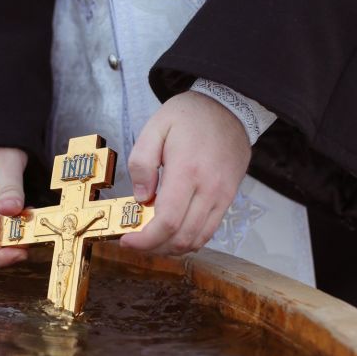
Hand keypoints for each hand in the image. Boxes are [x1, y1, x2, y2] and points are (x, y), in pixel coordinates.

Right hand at [0, 147, 28, 265]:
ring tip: (34, 225)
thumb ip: (9, 187)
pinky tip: (29, 218)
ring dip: (15, 240)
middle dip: (10, 250)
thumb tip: (11, 210)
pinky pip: (3, 229)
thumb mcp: (5, 162)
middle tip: (34, 239)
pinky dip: (17, 229)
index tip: (21, 253)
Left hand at [120, 91, 250, 254]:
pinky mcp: (229, 198)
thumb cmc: (189, 115)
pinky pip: (209, 231)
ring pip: (197, 240)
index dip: (145, 240)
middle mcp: (209, 188)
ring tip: (151, 241)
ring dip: (171, 248)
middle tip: (135, 243)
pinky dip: (189, 240)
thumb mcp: (155, 128)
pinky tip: (172, 234)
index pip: (167, 221)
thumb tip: (141, 198)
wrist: (229, 107)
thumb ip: (142, 163)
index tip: (127, 241)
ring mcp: (222, 196)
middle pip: (181, 237)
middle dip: (154, 248)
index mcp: (187, 171)